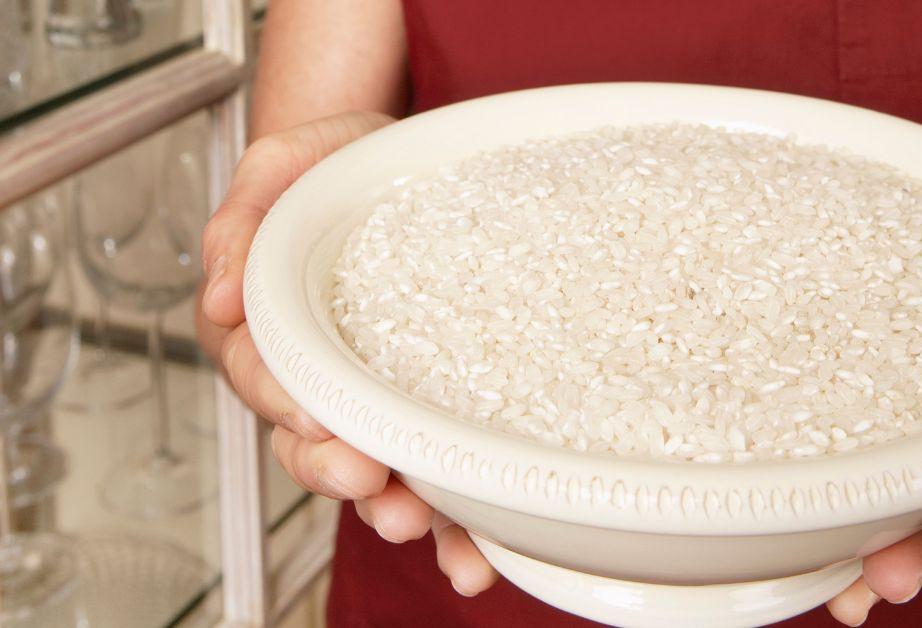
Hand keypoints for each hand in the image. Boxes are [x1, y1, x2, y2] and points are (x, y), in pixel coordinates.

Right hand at [197, 112, 499, 595]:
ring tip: (425, 526)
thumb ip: (243, 222)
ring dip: (393, 509)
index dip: (283, 401)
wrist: (398, 165)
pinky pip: (431, 471)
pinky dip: (453, 518)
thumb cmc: (334, 164)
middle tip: (372, 484)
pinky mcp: (423, 412)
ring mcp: (368, 403)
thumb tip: (219, 295)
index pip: (263, 374)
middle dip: (337, 472)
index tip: (314, 419)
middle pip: (310, 444)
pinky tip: (480, 549)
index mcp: (266, 328)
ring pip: (368, 474)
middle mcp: (313, 380)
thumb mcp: (284, 166)